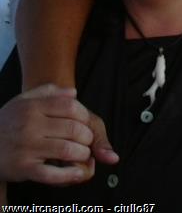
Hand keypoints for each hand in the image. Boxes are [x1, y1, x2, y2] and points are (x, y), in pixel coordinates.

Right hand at [0, 84, 116, 185]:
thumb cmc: (8, 122)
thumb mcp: (24, 101)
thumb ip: (50, 92)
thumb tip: (74, 93)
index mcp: (33, 107)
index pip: (70, 107)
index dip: (84, 115)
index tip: (86, 122)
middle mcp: (30, 125)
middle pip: (73, 128)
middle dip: (87, 136)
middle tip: (87, 140)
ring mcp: (27, 147)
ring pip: (66, 150)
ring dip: (82, 153)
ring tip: (83, 153)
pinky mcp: (23, 168)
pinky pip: (51, 173)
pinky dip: (69, 174)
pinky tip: (77, 172)